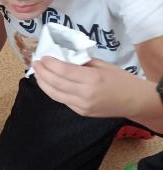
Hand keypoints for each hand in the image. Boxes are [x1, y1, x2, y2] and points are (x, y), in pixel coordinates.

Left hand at [33, 57, 151, 117]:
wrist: (134, 101)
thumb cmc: (120, 79)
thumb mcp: (103, 65)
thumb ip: (82, 62)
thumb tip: (63, 56)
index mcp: (92, 78)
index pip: (63, 71)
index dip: (50, 64)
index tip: (43, 57)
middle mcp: (85, 94)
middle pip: (56, 83)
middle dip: (42, 72)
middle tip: (35, 63)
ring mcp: (82, 105)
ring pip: (55, 94)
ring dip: (43, 83)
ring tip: (37, 73)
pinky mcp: (81, 112)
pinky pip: (62, 100)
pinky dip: (52, 91)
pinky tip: (48, 84)